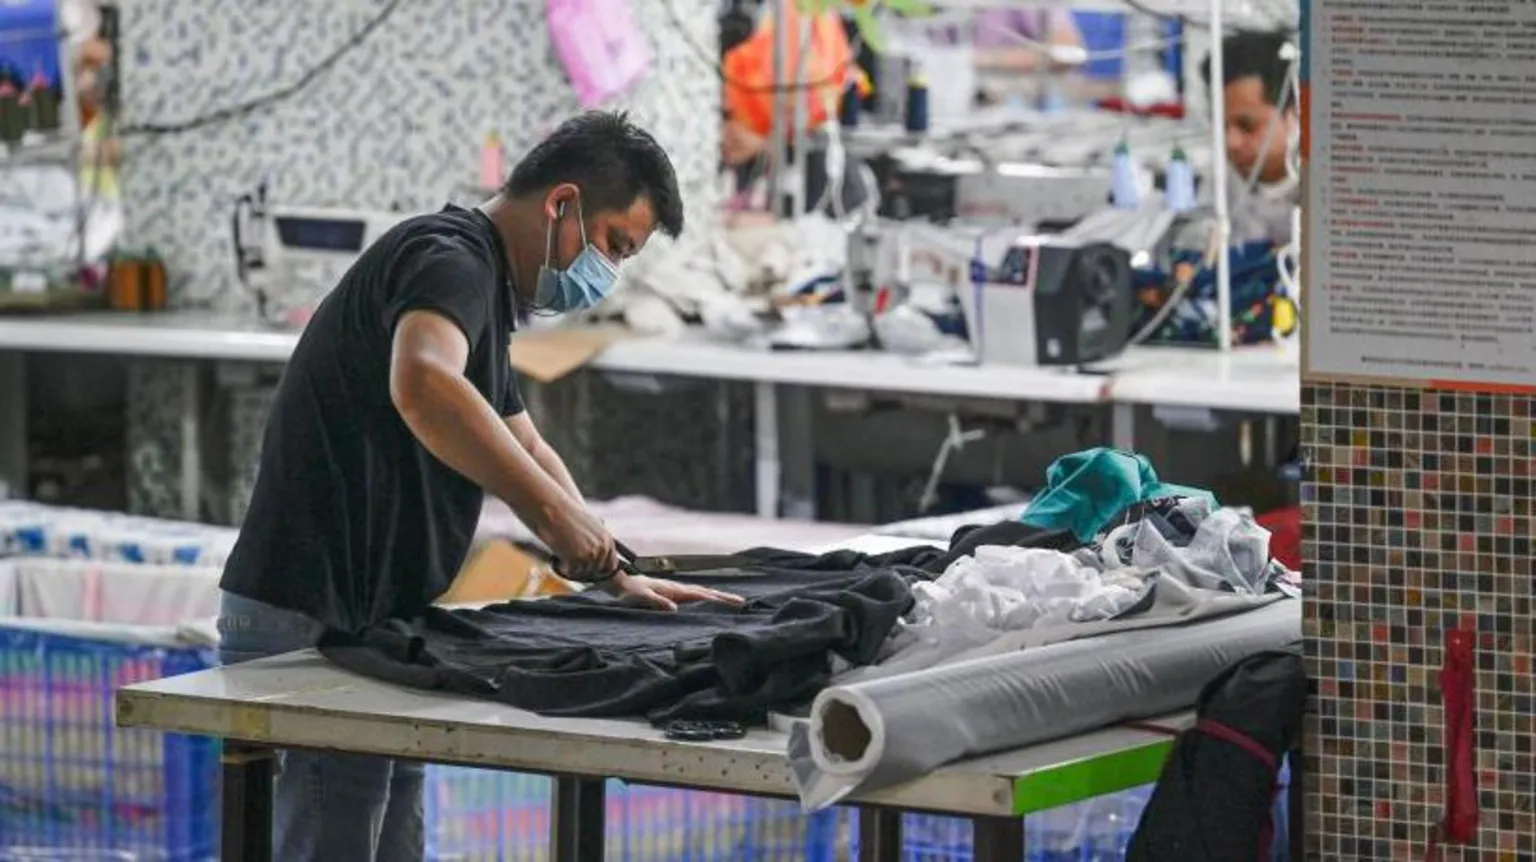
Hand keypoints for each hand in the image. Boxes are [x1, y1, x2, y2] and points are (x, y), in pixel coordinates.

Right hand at [538, 500, 618, 581]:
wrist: (554, 508)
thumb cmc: (568, 513)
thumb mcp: (590, 524)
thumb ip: (596, 539)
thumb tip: (596, 554)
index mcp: (608, 540)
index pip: (611, 566)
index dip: (599, 570)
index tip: (588, 570)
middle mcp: (602, 549)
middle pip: (596, 572)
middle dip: (584, 570)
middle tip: (571, 563)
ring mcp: (590, 555)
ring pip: (582, 573)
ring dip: (571, 568)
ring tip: (561, 555)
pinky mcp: (577, 559)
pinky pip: (571, 572)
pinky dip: (562, 568)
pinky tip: (556, 559)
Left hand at [605, 573, 745, 611]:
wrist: (619, 581)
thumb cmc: (630, 592)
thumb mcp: (642, 598)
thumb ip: (657, 602)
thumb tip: (675, 609)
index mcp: (675, 591)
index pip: (702, 595)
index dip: (718, 600)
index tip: (735, 603)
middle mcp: (678, 588)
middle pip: (706, 592)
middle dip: (724, 597)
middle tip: (741, 602)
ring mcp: (675, 589)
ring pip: (701, 592)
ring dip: (716, 596)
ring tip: (731, 601)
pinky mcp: (671, 592)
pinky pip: (693, 595)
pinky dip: (705, 597)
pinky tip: (707, 601)